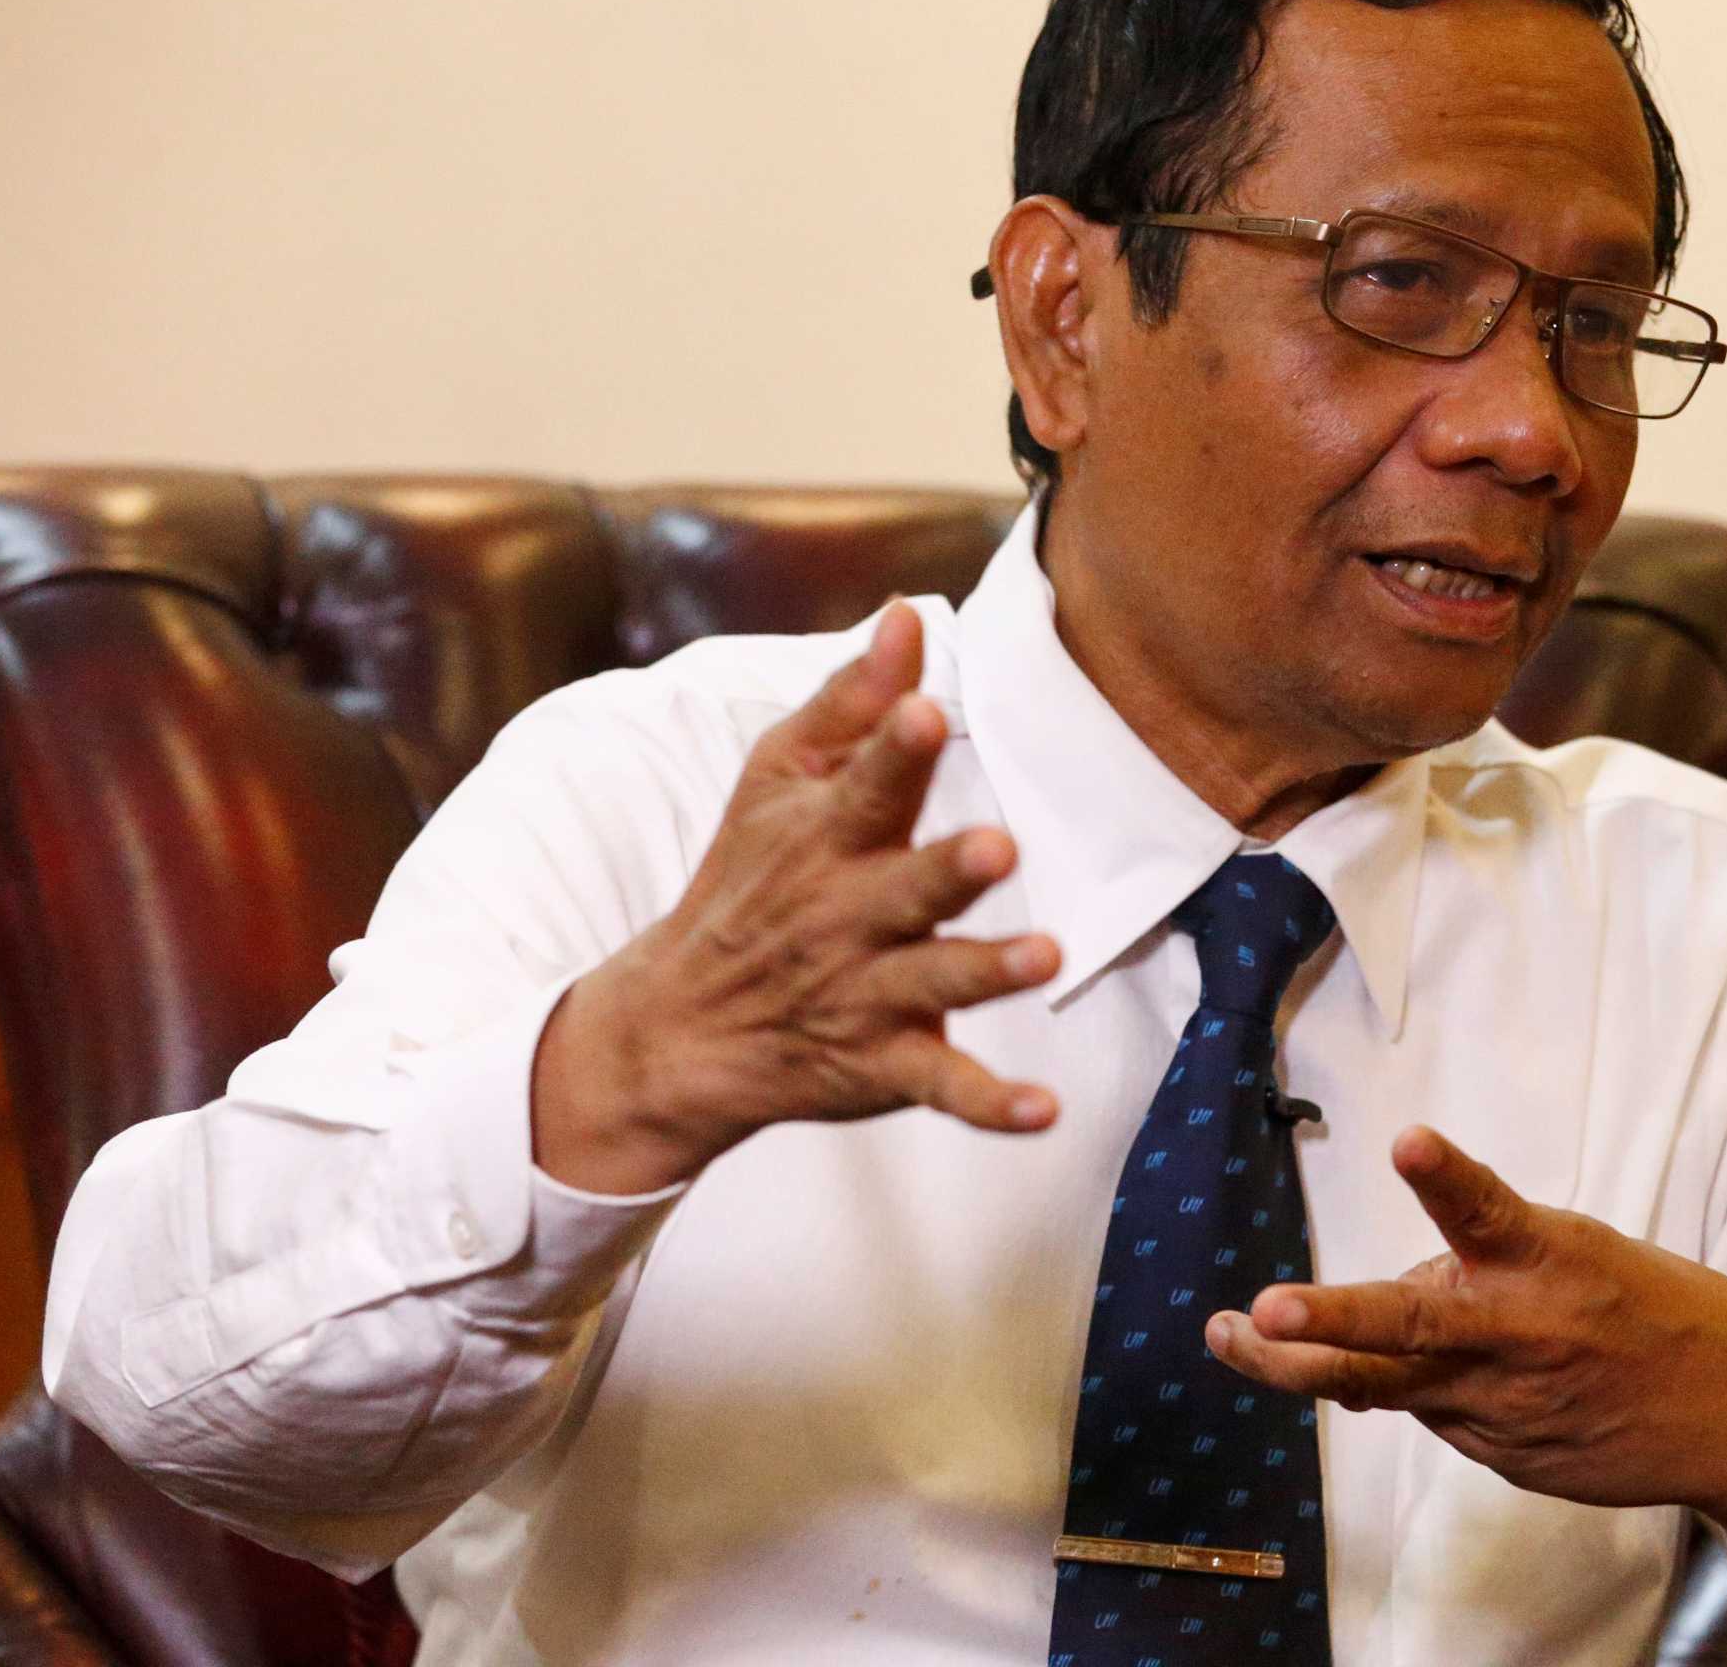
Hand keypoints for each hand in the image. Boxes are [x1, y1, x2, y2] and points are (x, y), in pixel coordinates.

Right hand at [531, 603, 1062, 1193]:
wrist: (681, 1026)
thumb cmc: (748, 881)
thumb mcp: (775, 782)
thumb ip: (850, 701)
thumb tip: (906, 614)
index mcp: (823, 840)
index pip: (861, 788)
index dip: (893, 750)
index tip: (928, 711)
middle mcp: (844, 917)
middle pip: (903, 889)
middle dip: (947, 870)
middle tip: (997, 846)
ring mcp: (865, 995)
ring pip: (931, 983)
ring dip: (985, 973)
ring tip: (1045, 956)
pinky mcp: (883, 1064)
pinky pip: (942, 1087)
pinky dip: (991, 1106)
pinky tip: (1045, 1111)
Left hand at [1205, 1126, 1726, 1570]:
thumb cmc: (1664, 1314)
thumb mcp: (1584, 1259)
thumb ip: (1487, 1270)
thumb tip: (1402, 1301)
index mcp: (1552, 1262)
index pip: (1489, 1209)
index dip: (1445, 1177)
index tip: (1411, 1144)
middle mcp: (1518, 1336)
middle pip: (1406, 1330)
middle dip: (1324, 1324)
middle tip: (1259, 1311)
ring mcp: (1505, 1409)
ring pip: (1383, 1386)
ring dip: (1299, 1363)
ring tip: (1229, 1335)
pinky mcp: (1505, 1456)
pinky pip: (1437, 1414)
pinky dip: (1420, 1388)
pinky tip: (1445, 1375)